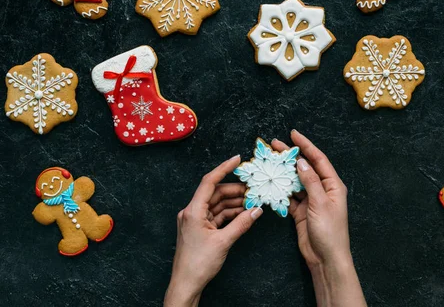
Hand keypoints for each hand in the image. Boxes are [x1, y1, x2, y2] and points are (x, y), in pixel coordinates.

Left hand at [164, 155, 262, 306]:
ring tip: (253, 202)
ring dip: (235, 202)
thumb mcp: (224, 242)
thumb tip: (257, 210)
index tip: (237, 159)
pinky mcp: (200, 228)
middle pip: (216, 193)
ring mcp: (196, 220)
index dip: (224, 168)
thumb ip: (242, 223)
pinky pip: (217, 215)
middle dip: (236, 190)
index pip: (209, 182)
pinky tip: (244, 213)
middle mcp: (192, 212)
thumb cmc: (198, 264)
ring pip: (218, 204)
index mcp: (193, 211)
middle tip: (254, 189)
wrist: (186, 284)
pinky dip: (230, 213)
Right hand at [271, 130, 365, 306]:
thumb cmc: (329, 232)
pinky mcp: (301, 212)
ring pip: (295, 181)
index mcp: (332, 185)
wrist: (326, 259)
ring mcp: (311, 201)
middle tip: (274, 145)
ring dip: (283, 172)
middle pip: (305, 168)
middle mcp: (322, 190)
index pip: (318, 159)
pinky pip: (290, 196)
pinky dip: (281, 190)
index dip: (306, 145)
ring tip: (269, 161)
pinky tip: (270, 183)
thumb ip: (310, 182)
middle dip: (291, 156)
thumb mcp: (320, 204)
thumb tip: (302, 162)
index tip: (293, 134)